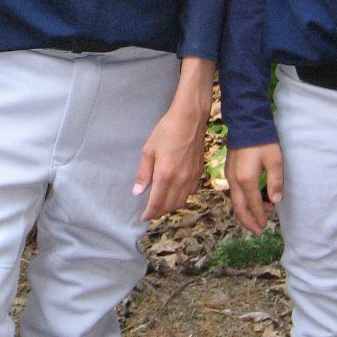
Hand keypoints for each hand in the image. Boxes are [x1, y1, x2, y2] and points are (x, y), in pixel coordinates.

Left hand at [133, 56, 213, 222]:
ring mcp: (192, 177)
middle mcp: (181, 180)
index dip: (150, 213)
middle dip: (160, 212)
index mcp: (166, 175)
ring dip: (171, 207)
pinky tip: (175, 193)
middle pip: (170, 206)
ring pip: (182, 201)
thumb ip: (144, 173)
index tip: (143, 217)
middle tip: (151, 212)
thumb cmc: (166, 131)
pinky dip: (182, 198)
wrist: (190, 119)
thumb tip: (138, 192)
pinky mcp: (199, 172)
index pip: (157, 202)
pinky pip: (190, 192)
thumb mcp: (149, 150)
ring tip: (161, 206)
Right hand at [225, 143, 281, 232]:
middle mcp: (234, 180)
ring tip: (261, 214)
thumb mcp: (275, 161)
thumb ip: (275, 182)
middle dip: (248, 221)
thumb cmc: (263, 142)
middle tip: (258, 230)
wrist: (246, 124)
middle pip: (239, 208)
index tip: (265, 227)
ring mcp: (229, 175)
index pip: (253, 205)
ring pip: (235, 200)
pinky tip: (252, 199)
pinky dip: (242, 200)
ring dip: (246, 210)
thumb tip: (275, 201)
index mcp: (246, 180)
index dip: (259, 217)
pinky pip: (234, 192)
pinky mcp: (229, 170)